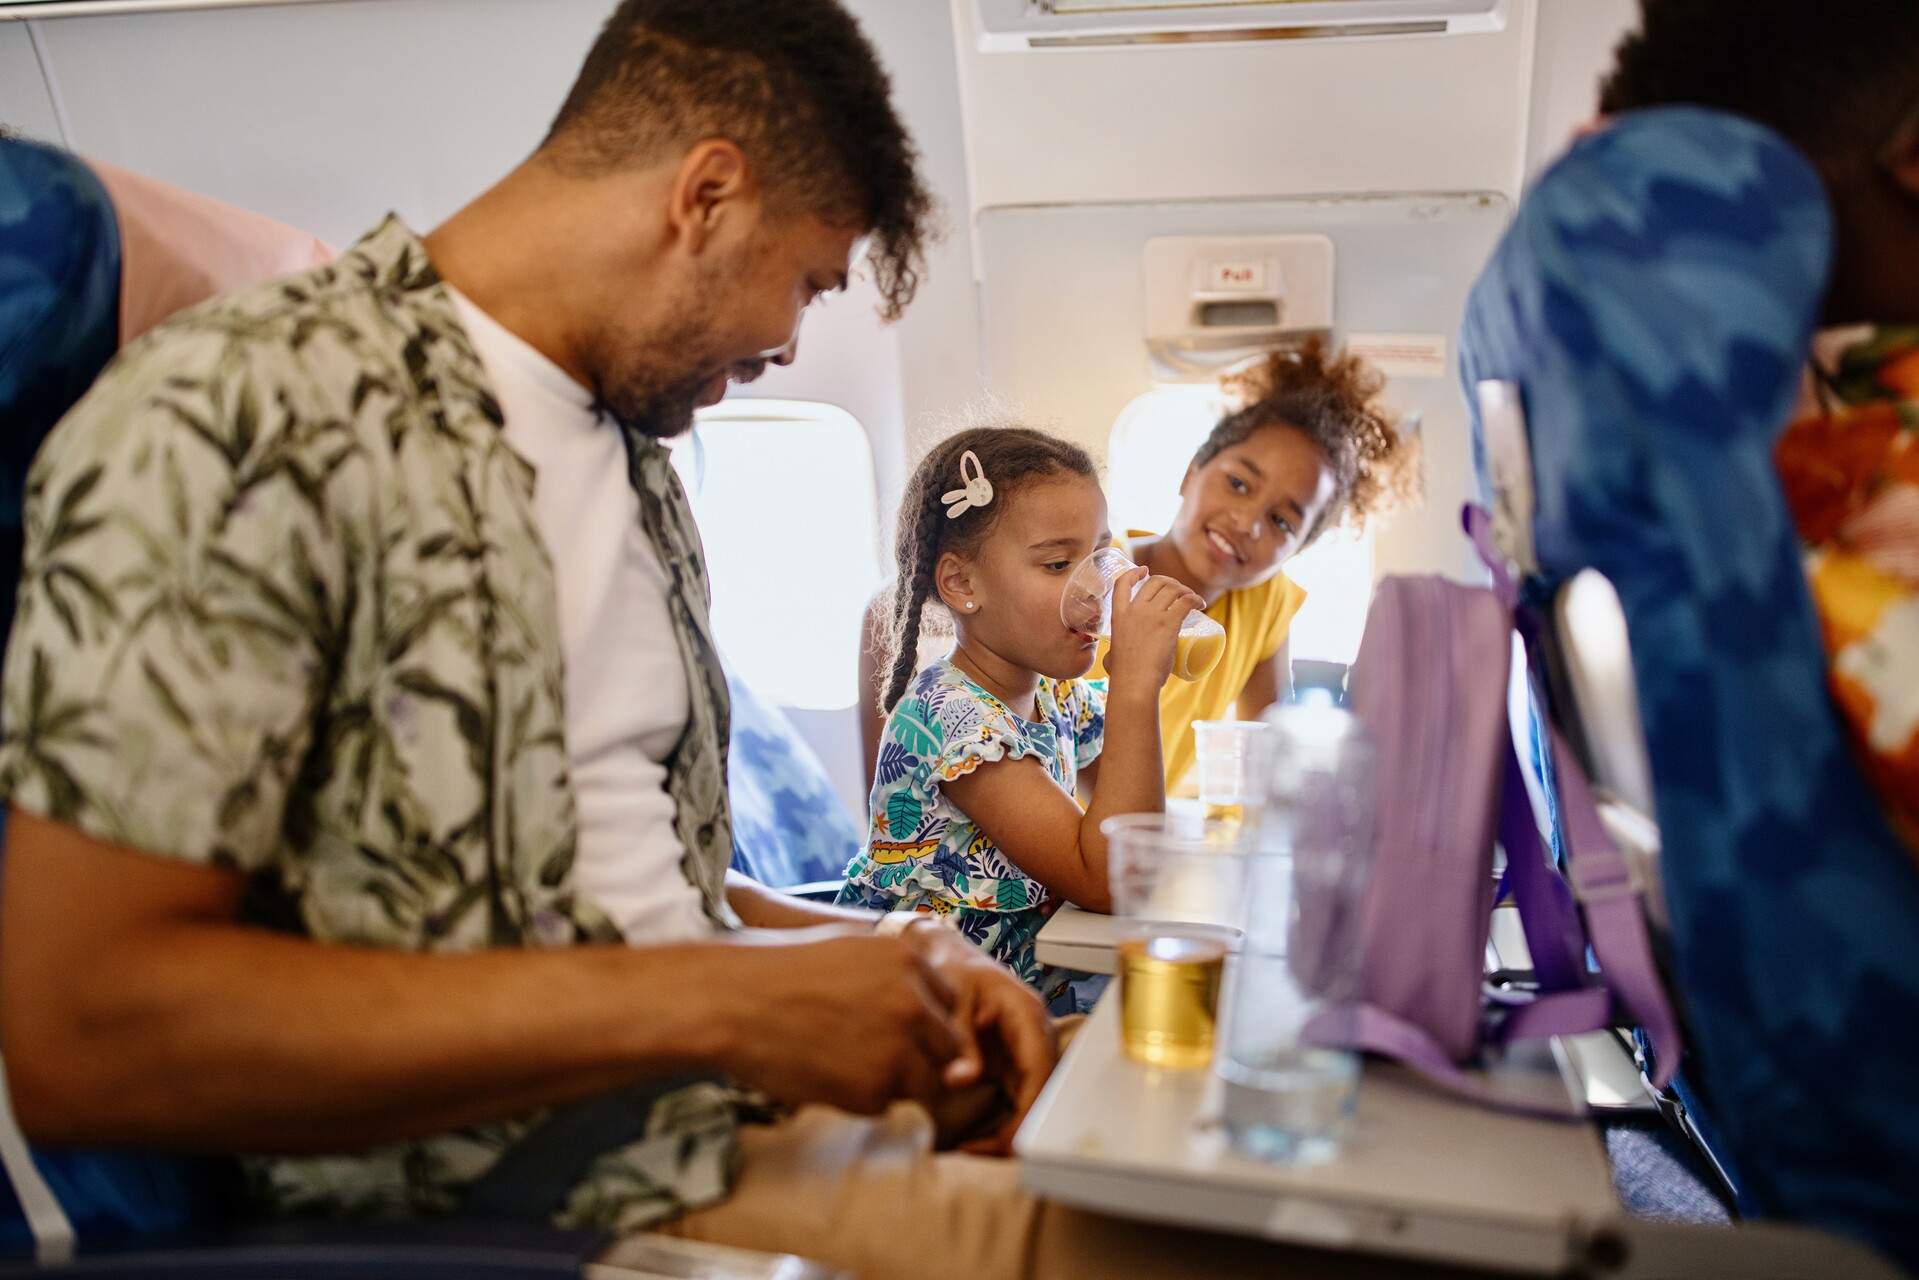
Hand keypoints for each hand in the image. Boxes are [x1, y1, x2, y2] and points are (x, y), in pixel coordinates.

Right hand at [712, 932, 966, 1114]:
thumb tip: (933, 1014)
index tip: (895, 1027)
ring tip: (839, 1061)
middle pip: (947, 1049)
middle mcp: (914, 1002)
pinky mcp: (874, 1089)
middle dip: (920, 1056)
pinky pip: (884, 1105)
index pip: (950, 1005)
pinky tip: (823, 1074)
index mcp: (909, 959)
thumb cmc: (781, 972)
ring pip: (921, 1082)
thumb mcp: (850, 948)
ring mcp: (898, 1048)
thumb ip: (899, 976)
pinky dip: (859, 1099)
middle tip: (869, 1053)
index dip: (925, 1022)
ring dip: (892, 1081)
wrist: (732, 1002)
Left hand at [900, 919, 1057, 1152]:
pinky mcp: (1013, 1065)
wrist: (942, 958)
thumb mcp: (951, 999)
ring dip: (1012, 1131)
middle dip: (1022, 1128)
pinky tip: (976, 1141)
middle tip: (983, 1152)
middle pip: (1045, 1090)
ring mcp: (1026, 1051)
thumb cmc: (950, 969)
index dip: (1031, 1106)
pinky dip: (1003, 1124)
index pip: (1041, 1066)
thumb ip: (958, 1040)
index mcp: (1026, 1012)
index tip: (1009, 1137)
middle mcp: (1034, 1034)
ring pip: (1035, 1101)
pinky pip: (1018, 1102)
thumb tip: (963, 1081)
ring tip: (974, 1151)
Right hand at [1103, 567, 1204, 692]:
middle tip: (1179, 592)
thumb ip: (1111, 654)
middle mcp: (1135, 609)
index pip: (1122, 583)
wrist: (1135, 681)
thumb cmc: (1124, 675)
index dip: (1134, 573)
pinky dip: (1196, 599)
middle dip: (1170, 582)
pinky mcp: (1169, 623)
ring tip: (1193, 599)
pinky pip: (1186, 601)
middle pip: (1155, 582)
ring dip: (1186, 590)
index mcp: (1118, 615)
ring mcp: (1152, 615)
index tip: (1144, 570)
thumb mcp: (1111, 656)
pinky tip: (1200, 604)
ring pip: (1173, 589)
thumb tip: (1111, 661)